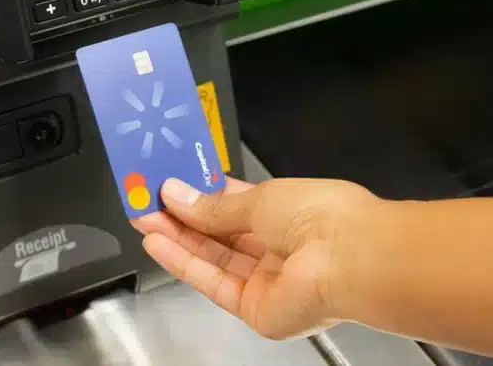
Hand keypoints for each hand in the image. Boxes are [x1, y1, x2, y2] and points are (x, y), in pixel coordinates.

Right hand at [131, 176, 385, 339]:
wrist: (350, 258)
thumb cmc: (321, 216)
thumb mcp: (259, 197)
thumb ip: (213, 204)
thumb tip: (176, 194)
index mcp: (287, 214)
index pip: (234, 204)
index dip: (199, 195)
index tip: (168, 184)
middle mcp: (277, 248)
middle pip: (219, 234)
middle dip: (181, 216)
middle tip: (145, 199)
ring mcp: (266, 281)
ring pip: (212, 258)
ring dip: (176, 238)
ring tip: (142, 217)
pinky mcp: (255, 308)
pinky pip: (213, 283)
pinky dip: (183, 262)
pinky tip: (157, 243)